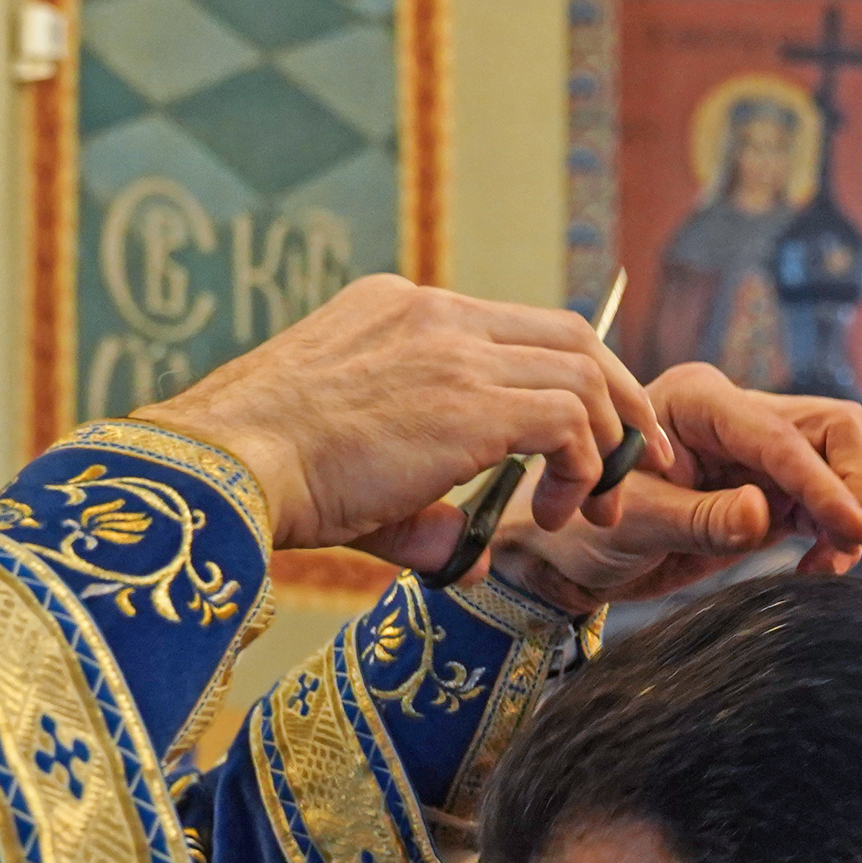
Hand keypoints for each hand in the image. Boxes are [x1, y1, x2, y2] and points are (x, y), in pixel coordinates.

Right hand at [133, 277, 668, 559]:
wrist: (226, 466)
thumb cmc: (264, 478)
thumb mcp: (350, 469)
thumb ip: (421, 508)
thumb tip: (468, 552)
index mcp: (397, 310)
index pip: (509, 326)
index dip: (563, 376)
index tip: (579, 431)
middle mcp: (432, 314)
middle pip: (569, 332)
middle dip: (617, 396)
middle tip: (634, 456)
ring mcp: (454, 350)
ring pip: (584, 370)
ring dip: (606, 441)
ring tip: (592, 504)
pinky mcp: (471, 402)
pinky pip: (569, 419)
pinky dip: (581, 465)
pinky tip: (558, 512)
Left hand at [489, 369, 861, 611]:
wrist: (564, 558)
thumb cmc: (579, 528)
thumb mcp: (631, 524)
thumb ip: (696, 520)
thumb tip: (761, 513)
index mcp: (698, 401)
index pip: (781, 436)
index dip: (825, 483)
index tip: (856, 528)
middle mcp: (735, 416)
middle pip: (834, 428)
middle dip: (853, 484)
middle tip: (848, 543)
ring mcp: (755, 454)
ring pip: (840, 461)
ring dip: (848, 512)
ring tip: (827, 565)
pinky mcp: (766, 492)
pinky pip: (823, 502)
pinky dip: (834, 533)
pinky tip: (816, 568)